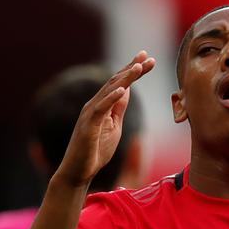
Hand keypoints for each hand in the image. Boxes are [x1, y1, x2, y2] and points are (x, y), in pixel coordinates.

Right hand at [55, 51, 154, 187]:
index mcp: (103, 105)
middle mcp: (95, 105)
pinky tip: (123, 89)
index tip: (149, 59)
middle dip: (132, 68)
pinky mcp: (88, 125)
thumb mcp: (114, 126)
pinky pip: (101, 108)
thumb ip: (118, 108)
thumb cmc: (95, 151)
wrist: (79, 172)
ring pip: (108, 91)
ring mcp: (90, 114)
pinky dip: (111, 98)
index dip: (134, 71)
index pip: (120, 84)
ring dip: (124, 78)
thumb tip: (126, 90)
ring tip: (138, 66)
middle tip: (147, 56)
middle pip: (115, 82)